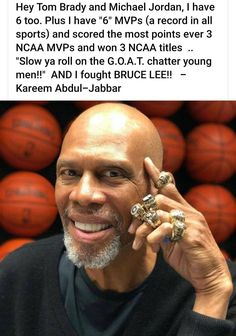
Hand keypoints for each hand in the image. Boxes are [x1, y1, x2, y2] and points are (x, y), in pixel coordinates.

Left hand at [129, 157, 232, 317]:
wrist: (209, 275)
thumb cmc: (189, 257)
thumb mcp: (172, 240)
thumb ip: (161, 228)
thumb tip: (146, 223)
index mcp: (186, 211)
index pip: (170, 187)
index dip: (157, 174)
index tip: (146, 161)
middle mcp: (190, 212)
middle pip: (159, 198)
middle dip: (141, 213)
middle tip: (132, 230)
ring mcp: (192, 222)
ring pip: (159, 211)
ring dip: (144, 227)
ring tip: (139, 242)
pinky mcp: (192, 235)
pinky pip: (166, 228)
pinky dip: (154, 237)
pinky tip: (152, 247)